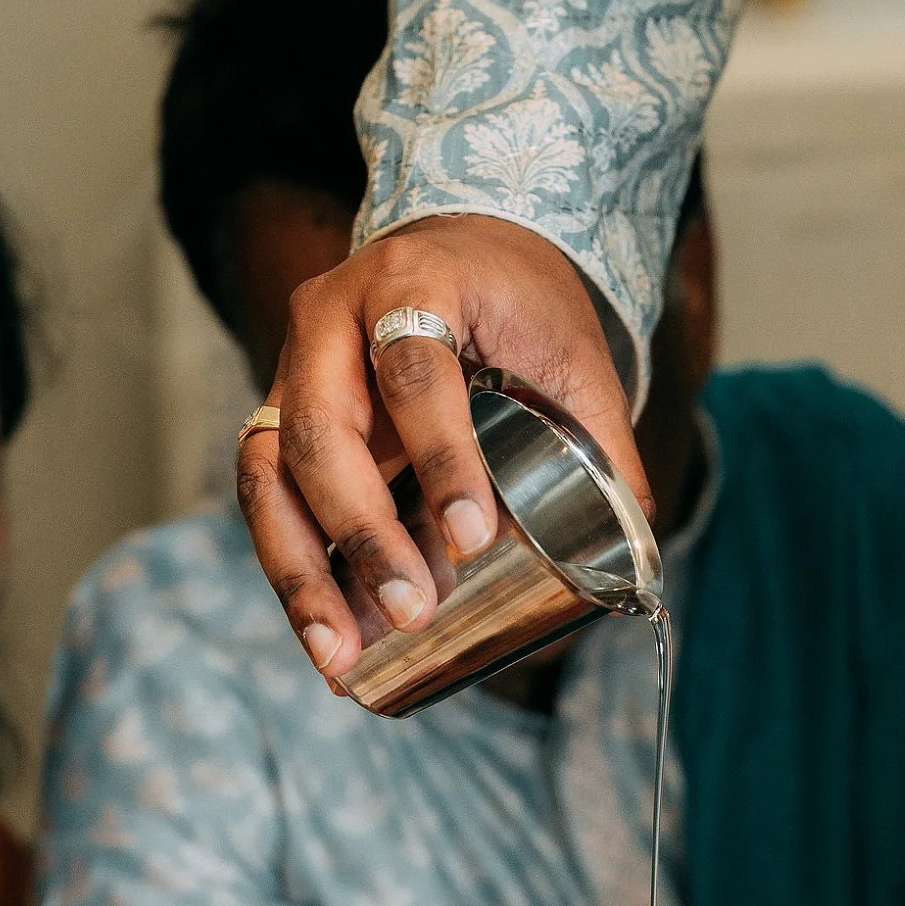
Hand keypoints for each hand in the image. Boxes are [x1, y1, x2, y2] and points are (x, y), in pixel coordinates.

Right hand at [238, 217, 649, 678]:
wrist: (462, 248)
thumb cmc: (518, 303)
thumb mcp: (571, 353)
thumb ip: (601, 442)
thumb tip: (636, 552)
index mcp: (411, 283)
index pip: (412, 370)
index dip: (441, 456)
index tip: (473, 537)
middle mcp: (330, 320)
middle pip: (320, 430)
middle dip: (362, 533)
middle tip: (410, 611)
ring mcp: (290, 369)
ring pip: (268, 474)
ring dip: (300, 573)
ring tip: (336, 657)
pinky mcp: (277, 420)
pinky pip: (268, 501)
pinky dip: (295, 574)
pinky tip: (325, 641)